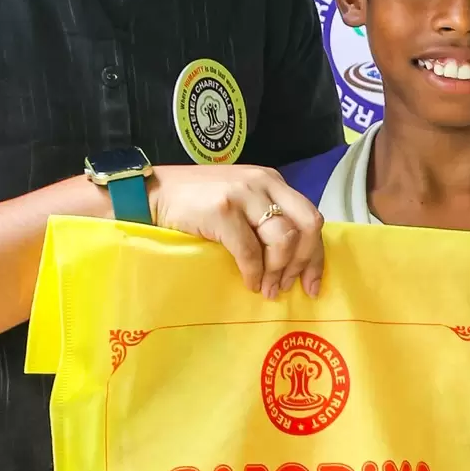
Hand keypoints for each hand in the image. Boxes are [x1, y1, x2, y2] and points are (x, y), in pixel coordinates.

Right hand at [149, 165, 323, 299]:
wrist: (154, 193)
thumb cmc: (197, 203)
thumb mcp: (241, 202)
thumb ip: (266, 219)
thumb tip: (293, 261)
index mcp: (273, 182)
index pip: (310, 218)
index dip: (316, 255)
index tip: (313, 283)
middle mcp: (264, 183)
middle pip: (306, 227)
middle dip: (303, 263)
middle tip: (288, 287)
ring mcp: (243, 194)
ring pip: (283, 239)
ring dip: (277, 271)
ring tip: (267, 288)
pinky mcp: (223, 210)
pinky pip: (250, 251)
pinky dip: (253, 273)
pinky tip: (249, 282)